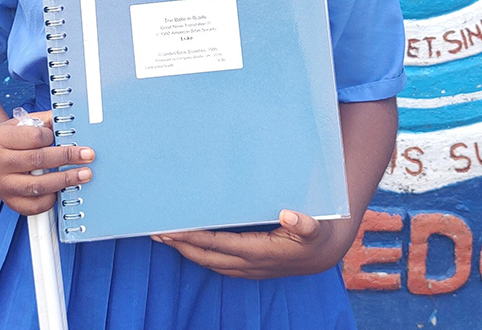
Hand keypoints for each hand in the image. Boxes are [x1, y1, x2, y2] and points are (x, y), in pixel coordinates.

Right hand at [0, 111, 94, 215]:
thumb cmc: (14, 137)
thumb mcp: (25, 122)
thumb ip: (47, 122)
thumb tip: (71, 124)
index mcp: (2, 138)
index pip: (34, 136)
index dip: (53, 136)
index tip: (67, 137)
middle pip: (37, 160)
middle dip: (67, 158)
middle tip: (88, 156)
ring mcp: (3, 185)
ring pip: (37, 185)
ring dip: (64, 180)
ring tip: (83, 175)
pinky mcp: (9, 202)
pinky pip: (33, 206)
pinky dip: (51, 199)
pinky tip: (62, 190)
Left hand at [151, 210, 348, 278]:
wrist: (324, 254)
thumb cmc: (318, 234)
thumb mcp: (316, 226)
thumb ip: (304, 223)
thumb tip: (288, 214)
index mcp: (261, 251)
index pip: (218, 245)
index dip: (194, 238)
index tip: (173, 230)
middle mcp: (250, 264)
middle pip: (207, 256)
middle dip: (180, 245)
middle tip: (157, 232)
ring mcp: (248, 268)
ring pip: (210, 262)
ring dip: (186, 251)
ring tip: (165, 238)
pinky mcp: (249, 266)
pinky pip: (218, 263)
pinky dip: (200, 255)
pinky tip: (189, 246)